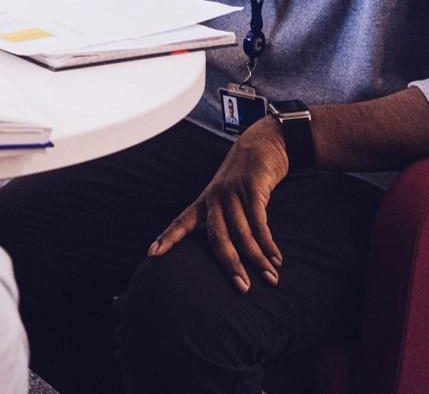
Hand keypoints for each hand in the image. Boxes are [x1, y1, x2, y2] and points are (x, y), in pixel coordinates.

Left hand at [147, 119, 288, 292]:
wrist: (263, 141)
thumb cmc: (245, 175)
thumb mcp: (227, 193)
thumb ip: (223, 218)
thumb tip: (225, 248)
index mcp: (205, 201)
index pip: (182, 221)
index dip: (168, 238)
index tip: (152, 254)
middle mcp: (215, 197)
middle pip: (217, 237)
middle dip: (230, 264)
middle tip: (242, 288)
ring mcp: (234, 192)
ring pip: (243, 233)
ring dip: (258, 258)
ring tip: (270, 277)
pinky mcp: (253, 187)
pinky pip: (260, 222)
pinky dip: (268, 243)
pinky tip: (276, 258)